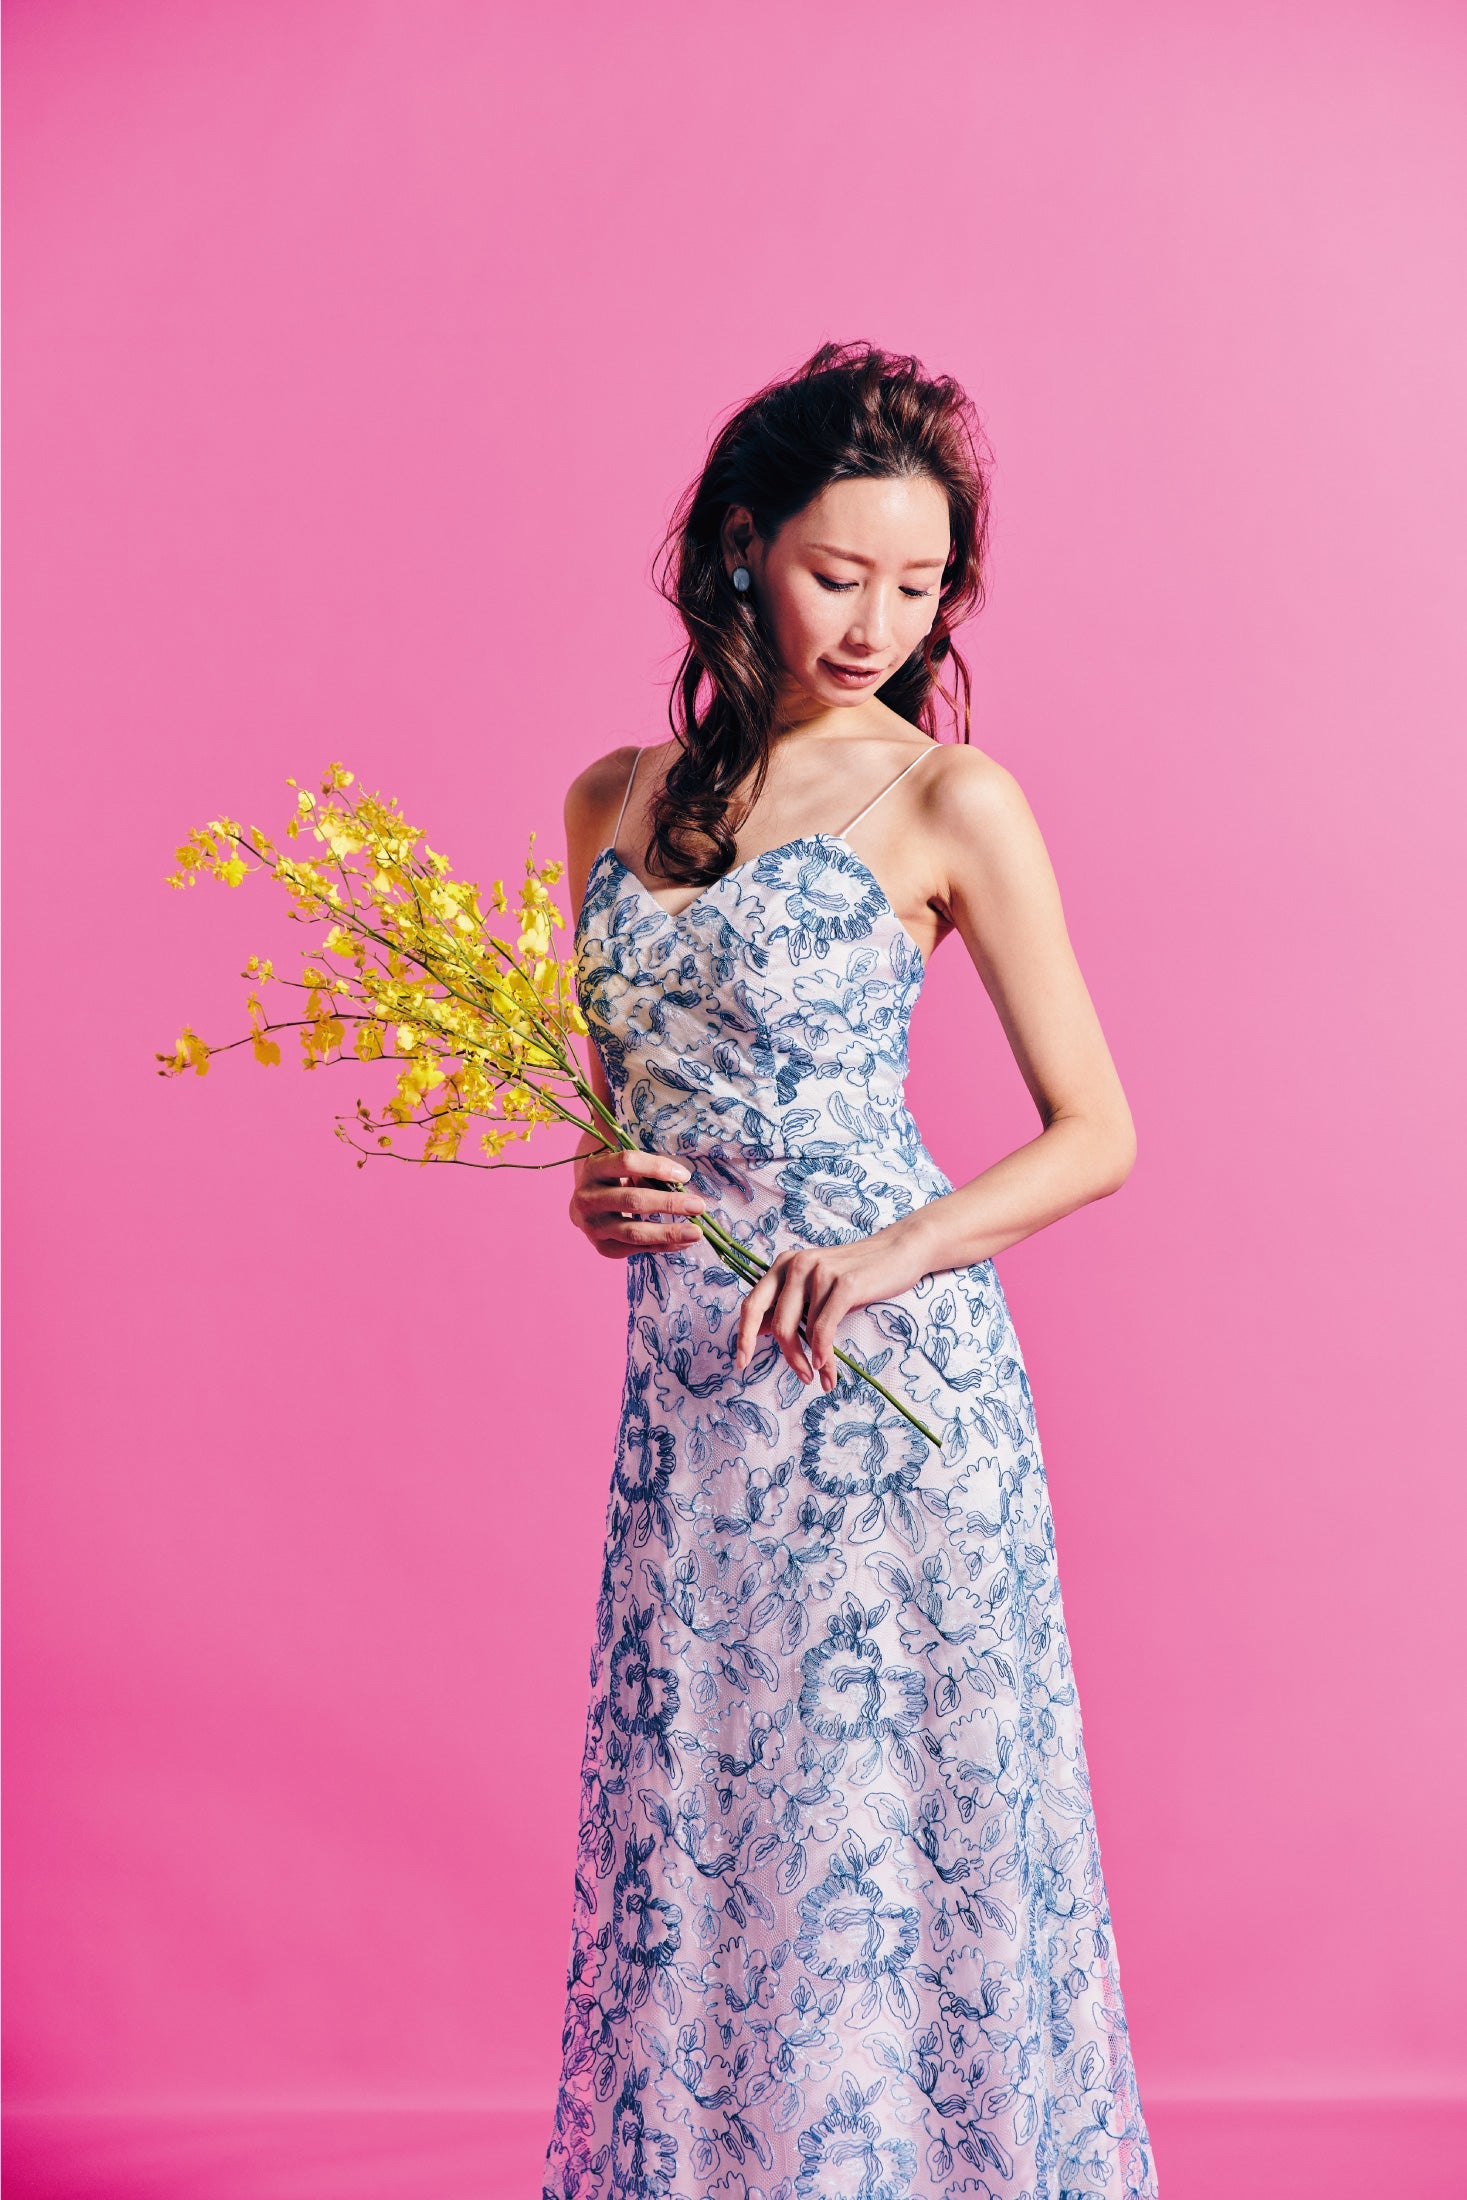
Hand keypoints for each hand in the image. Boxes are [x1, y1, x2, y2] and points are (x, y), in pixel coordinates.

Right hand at [568, 1144, 706, 1259]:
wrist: (587, 1208)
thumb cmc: (616, 1181)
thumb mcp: (625, 1169)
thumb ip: (648, 1172)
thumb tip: (683, 1182)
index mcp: (594, 1168)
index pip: (627, 1162)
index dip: (657, 1167)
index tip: (685, 1176)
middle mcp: (587, 1198)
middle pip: (633, 1200)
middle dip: (670, 1203)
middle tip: (698, 1206)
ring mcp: (592, 1226)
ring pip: (634, 1231)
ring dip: (669, 1232)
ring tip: (696, 1232)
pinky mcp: (602, 1247)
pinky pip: (636, 1248)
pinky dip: (663, 1246)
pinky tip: (683, 1243)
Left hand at [732, 1221, 931, 1390]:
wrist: (899, 1251)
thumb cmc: (857, 1274)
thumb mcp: (817, 1286)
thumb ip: (791, 1304)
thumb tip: (761, 1331)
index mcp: (784, 1264)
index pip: (752, 1304)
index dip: (744, 1336)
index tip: (741, 1363)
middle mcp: (796, 1265)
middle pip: (778, 1325)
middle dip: (788, 1358)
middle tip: (802, 1378)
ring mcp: (820, 1272)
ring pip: (804, 1331)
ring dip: (813, 1361)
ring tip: (823, 1376)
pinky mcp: (844, 1284)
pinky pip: (824, 1329)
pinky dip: (823, 1353)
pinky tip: (825, 1367)